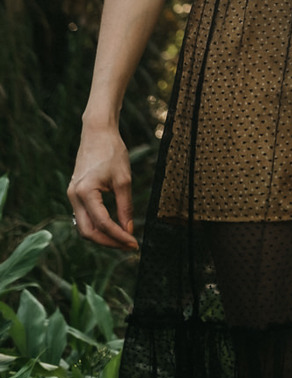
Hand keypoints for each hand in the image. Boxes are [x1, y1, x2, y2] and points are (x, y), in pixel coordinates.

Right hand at [68, 122, 137, 248]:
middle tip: (128, 245)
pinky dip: (97, 226)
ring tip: (122, 239)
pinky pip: (84, 217)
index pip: (102, 223)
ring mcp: (72, 196)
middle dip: (108, 242)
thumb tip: (129, 230)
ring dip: (102, 236)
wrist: (97, 132)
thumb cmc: (112, 151)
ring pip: (84, 227)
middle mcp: (74, 197)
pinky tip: (112, 228)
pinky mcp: (75, 194)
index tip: (134, 243)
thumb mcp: (124, 179)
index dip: (119, 236)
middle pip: (88, 232)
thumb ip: (125, 206)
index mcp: (85, 192)